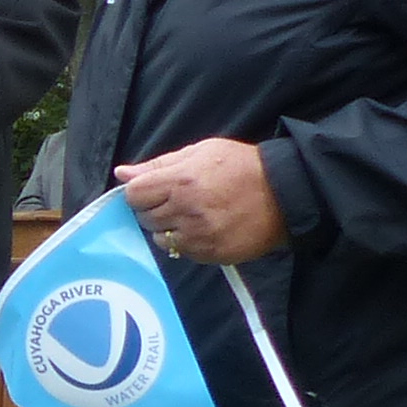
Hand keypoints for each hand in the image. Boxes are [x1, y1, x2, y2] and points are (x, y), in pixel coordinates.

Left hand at [116, 140, 285, 265]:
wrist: (284, 193)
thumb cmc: (241, 167)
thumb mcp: (200, 152)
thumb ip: (157, 165)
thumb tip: (121, 173)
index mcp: (180, 181)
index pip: (134, 195)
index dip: (140, 192)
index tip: (152, 190)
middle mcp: (186, 210)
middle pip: (144, 217)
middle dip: (154, 209)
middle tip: (177, 200)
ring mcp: (198, 235)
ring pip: (160, 238)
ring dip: (169, 228)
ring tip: (192, 214)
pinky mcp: (210, 253)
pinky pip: (182, 252)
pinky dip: (186, 242)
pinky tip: (204, 228)